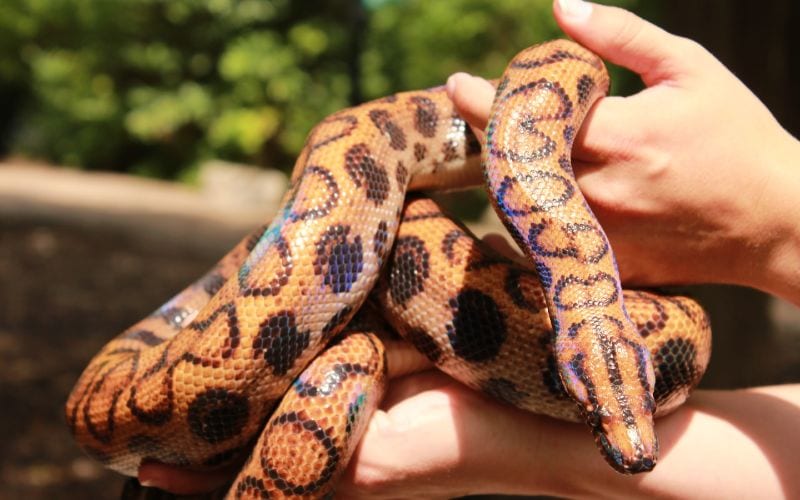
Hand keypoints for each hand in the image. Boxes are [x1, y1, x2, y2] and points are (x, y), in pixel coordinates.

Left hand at [448, 0, 799, 304]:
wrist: (776, 220)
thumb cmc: (736, 136)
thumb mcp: (689, 69)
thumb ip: (622, 36)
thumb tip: (559, 6)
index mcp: (619, 135)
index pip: (526, 116)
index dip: (480, 99)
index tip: (456, 84)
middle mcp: (599, 190)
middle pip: (510, 162)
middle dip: (486, 135)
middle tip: (476, 114)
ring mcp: (599, 235)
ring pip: (519, 204)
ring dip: (501, 173)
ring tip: (500, 146)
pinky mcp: (604, 264)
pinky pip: (543, 243)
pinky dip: (525, 216)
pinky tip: (522, 195)